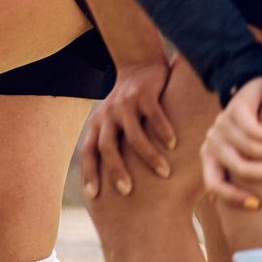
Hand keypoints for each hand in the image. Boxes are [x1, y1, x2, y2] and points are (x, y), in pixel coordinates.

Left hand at [79, 63, 178, 198]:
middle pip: (107, 147)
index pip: (88, 152)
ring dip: (148, 155)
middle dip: (116, 170)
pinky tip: (174, 144)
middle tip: (127, 191)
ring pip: (133, 135)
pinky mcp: (144, 94)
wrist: (138, 66)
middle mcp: (107, 116)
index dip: (89, 173)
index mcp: (97, 125)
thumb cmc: (129, 106)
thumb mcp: (115, 123)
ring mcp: (124, 104)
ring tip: (163, 172)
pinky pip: (153, 115)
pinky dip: (163, 130)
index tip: (94, 195)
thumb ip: (116, 144)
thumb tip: (121, 183)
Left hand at [202, 77, 261, 208]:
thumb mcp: (246, 155)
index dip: (233, 197)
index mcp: (211, 160)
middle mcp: (212, 144)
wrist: (250, 94)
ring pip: (250, 148)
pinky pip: (254, 130)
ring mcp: (220, 126)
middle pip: (239, 167)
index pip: (214, 184)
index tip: (258, 204)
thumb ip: (250, 173)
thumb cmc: (253, 135)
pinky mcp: (233, 110)